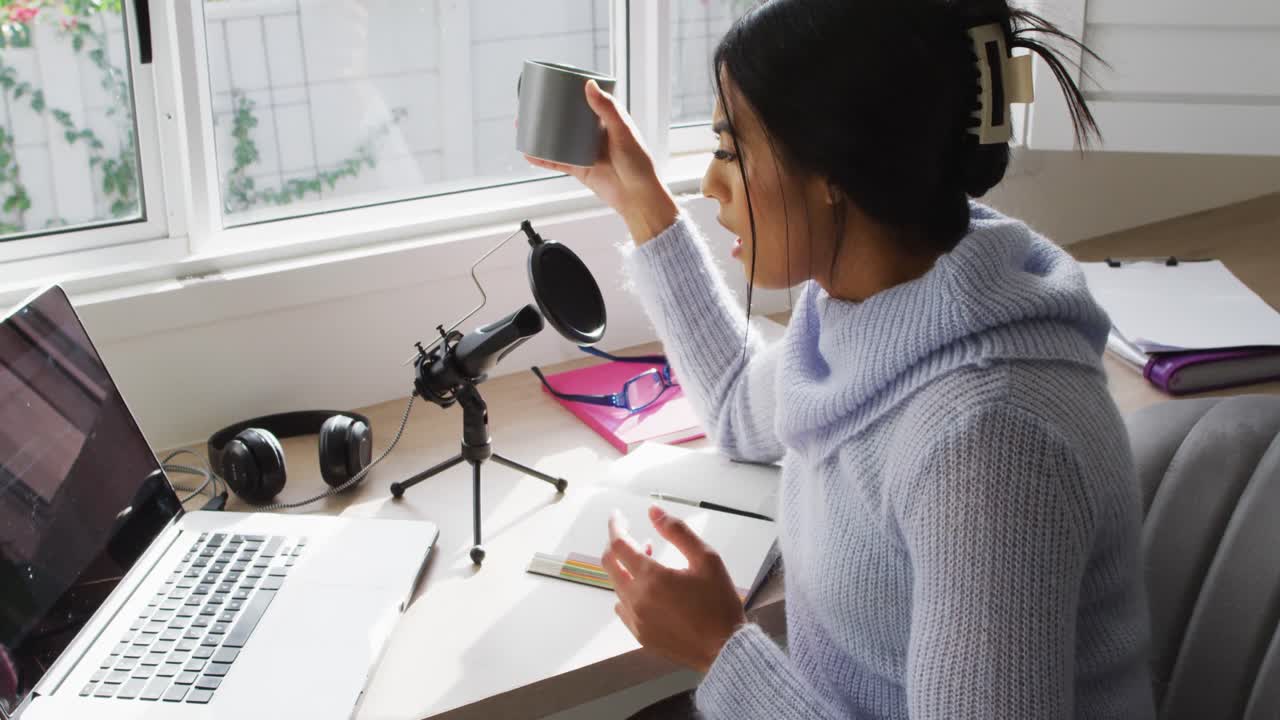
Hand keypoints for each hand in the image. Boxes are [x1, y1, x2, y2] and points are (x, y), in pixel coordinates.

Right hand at [525, 80, 677, 243]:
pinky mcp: (580, 168)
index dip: (570, 91)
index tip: (552, 83)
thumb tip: (589, 84)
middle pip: (567, 118)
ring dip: (541, 133)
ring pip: (558, 139)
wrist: (638, 197)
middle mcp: (595, 133)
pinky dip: (543, 157)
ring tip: (523, 126)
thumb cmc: (639, 164)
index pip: (587, 100)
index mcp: (609, 119)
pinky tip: (528, 154)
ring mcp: (586, 151)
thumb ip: (607, 108)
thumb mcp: (622, 131)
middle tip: (530, 104)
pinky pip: (557, 161)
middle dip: (549, 112)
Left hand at [602, 505, 747, 672]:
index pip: (619, 544)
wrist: (724, 648)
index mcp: (652, 577)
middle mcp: (636, 598)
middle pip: (610, 564)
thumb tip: (653, 511)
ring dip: (626, 568)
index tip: (617, 515)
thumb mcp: (706, 559)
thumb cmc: (719, 603)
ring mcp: (635, 619)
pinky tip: (647, 590)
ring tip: (648, 560)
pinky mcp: (639, 634)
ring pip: (617, 585)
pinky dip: (628, 592)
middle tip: (629, 534)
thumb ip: (677, 531)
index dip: (616, 525)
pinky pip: (622, 607)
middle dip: (616, 545)